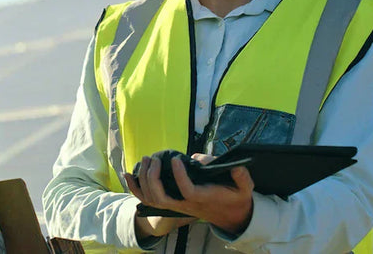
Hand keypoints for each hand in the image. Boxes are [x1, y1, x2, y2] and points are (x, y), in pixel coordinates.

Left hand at [125, 153, 255, 235]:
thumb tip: (231, 166)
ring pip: (152, 198)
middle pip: (160, 197)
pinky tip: (128, 174)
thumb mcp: (244, 188)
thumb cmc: (235, 197)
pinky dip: (136, 188)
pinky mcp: (172, 202)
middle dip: (152, 177)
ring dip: (144, 179)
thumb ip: (241, 177)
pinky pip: (148, 199)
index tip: (175, 159)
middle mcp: (185, 203)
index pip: (186, 190)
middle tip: (154, 158)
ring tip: (146, 159)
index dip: (179, 176)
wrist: (230, 214)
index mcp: (202, 198)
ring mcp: (176, 205)